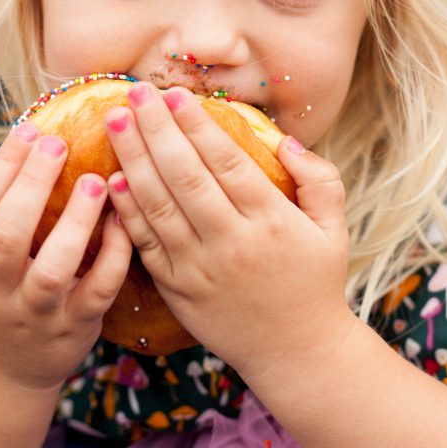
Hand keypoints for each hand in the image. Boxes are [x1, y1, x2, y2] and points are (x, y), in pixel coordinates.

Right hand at [0, 123, 132, 391]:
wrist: (7, 374)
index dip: (3, 168)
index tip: (29, 129)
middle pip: (7, 235)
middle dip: (32, 186)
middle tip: (58, 143)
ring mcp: (37, 312)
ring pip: (53, 268)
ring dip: (76, 223)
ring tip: (97, 181)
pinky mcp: (75, 328)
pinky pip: (97, 291)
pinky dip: (113, 256)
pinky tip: (124, 221)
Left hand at [104, 83, 356, 384]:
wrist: (298, 354)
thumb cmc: (316, 282)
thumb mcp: (334, 229)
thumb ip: (319, 179)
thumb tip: (285, 140)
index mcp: (271, 221)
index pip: (227, 162)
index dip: (197, 126)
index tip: (176, 94)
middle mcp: (232, 243)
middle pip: (185, 176)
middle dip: (156, 130)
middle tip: (135, 93)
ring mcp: (200, 269)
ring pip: (159, 206)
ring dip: (133, 159)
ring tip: (115, 122)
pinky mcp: (178, 290)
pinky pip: (146, 244)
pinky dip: (127, 210)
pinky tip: (111, 178)